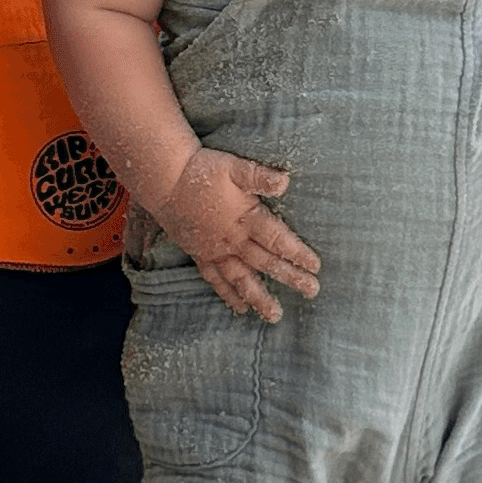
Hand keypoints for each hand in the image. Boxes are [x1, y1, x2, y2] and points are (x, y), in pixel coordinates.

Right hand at [148, 148, 321, 322]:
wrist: (166, 179)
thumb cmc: (202, 169)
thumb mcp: (234, 167)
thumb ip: (259, 177)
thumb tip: (285, 181)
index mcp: (245, 219)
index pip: (277, 240)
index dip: (297, 253)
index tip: (315, 266)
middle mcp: (232, 240)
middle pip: (266, 263)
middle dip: (290, 278)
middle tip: (312, 291)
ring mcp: (216, 250)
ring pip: (241, 279)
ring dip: (259, 297)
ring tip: (274, 315)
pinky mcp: (200, 254)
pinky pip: (216, 279)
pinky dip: (228, 294)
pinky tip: (240, 307)